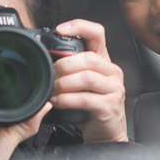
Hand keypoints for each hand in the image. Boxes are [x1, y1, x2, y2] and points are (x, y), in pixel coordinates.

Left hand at [52, 19, 127, 142]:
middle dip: (65, 65)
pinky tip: (59, 102)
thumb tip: (46, 59)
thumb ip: (71, 68)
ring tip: (54, 89)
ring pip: (87, 77)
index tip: (60, 29)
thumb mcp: (82, 83)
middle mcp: (112, 72)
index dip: (79, 26)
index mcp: (104, 61)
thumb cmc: (91, 106)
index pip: (97, 33)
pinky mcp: (109, 106)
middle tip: (52, 74)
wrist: (106, 133)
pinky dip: (67, 99)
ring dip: (65, 83)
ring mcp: (113, 89)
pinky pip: (85, 98)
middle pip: (89, 58)